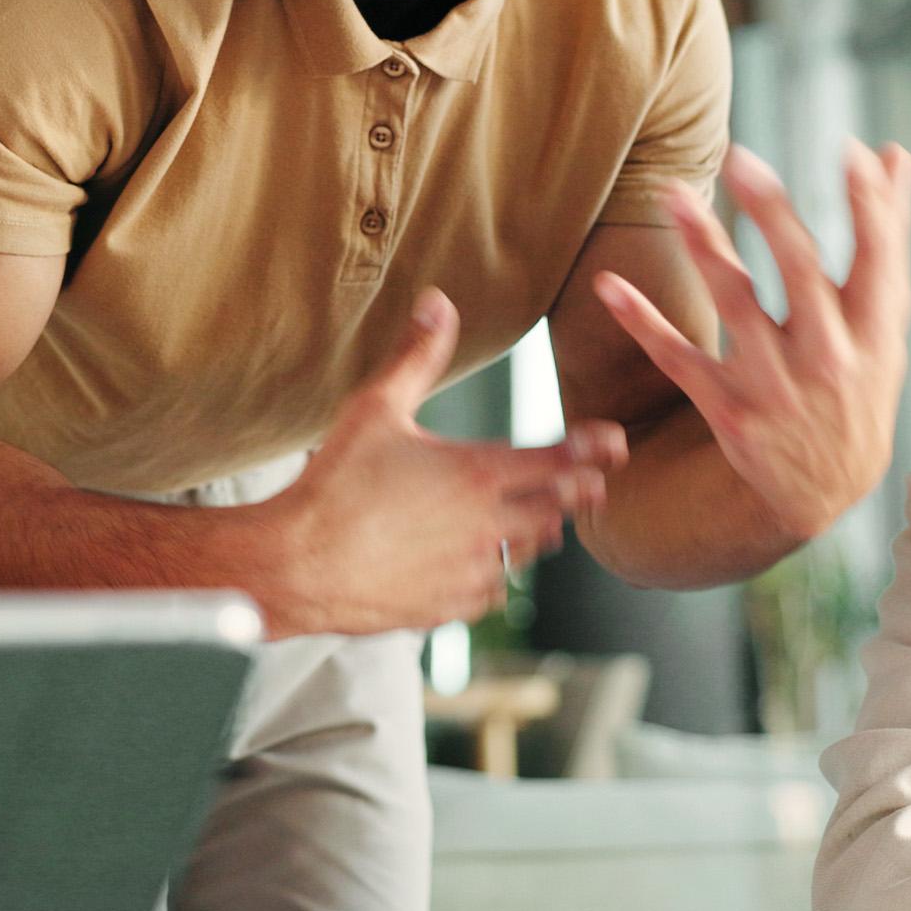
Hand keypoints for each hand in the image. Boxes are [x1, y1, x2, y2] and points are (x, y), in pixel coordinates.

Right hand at [263, 289, 622, 635]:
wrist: (297, 565)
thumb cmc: (333, 484)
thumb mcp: (375, 407)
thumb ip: (417, 356)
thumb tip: (438, 302)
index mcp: (478, 474)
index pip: (560, 460)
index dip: (592, 450)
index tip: (614, 443)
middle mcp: (488, 526)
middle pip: (557, 509)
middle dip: (579, 493)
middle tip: (595, 483)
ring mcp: (471, 571)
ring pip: (530, 553)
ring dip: (541, 532)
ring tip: (546, 518)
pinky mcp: (449, 607)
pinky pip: (493, 591)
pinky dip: (499, 574)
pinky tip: (488, 564)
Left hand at [593, 141, 910, 541]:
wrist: (826, 488)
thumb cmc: (857, 380)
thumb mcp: (883, 322)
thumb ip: (887, 235)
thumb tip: (894, 152)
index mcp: (873, 330)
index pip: (878, 259)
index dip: (869, 206)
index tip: (851, 149)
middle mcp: (828, 357)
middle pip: (801, 273)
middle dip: (773, 212)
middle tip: (741, 156)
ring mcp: (775, 385)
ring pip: (735, 306)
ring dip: (703, 246)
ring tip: (673, 195)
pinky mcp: (727, 408)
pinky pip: (678, 359)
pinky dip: (641, 322)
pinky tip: (607, 284)